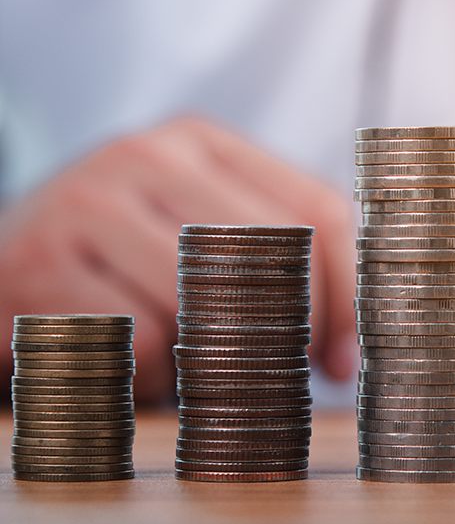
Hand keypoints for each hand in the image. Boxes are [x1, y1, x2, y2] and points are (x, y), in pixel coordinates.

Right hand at [0, 118, 357, 403]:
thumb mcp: (198, 230)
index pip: (318, 212)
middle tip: (287, 381)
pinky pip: (139, 342)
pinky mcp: (36, 264)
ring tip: (188, 369)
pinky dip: (148, 378)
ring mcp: (88, 204)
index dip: (349, 295)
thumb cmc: (121, 260)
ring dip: (212, 363)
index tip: (347, 358)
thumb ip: (278, 264)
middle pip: (274, 255)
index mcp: (203, 142)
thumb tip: (350, 355)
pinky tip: (126, 367)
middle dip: (294, 334)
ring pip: (207, 304)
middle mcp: (147, 155)